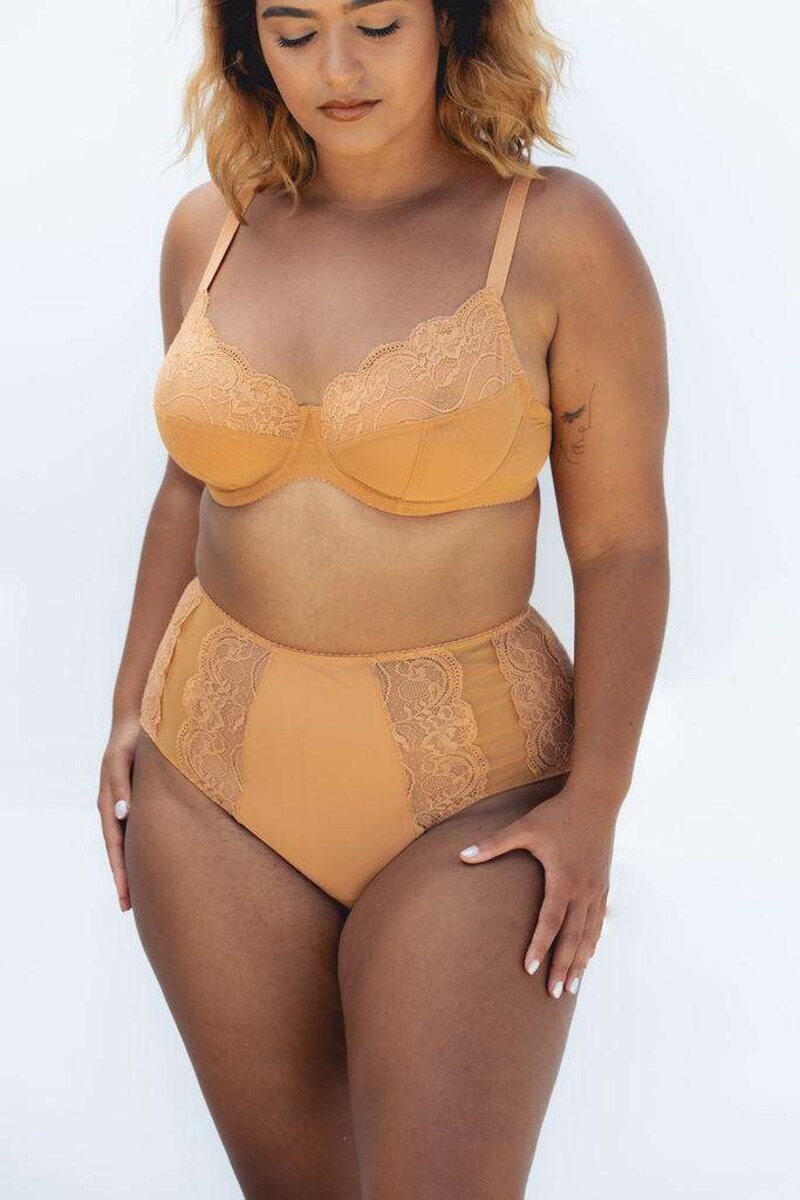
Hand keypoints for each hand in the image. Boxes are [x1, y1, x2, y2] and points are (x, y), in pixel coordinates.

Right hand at [97, 713, 140, 911]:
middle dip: (124, 879)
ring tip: (142, 893)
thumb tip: (121, 814)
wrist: (138, 721)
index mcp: (110, 803)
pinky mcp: (139, 800)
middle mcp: (116, 809)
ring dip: (133, 867)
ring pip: (129, 844)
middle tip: (130, 907)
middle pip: (119, 851)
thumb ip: (122, 785)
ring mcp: (126, 806)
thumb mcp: (123, 760)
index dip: (120, 872)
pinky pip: (138, 830)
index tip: (125, 897)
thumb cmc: (130, 740)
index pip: (114, 846)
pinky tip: (153, 860)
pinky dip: (142, 848)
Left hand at [458, 786, 615, 997]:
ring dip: (581, 962)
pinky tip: (588, 957)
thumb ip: (494, 844)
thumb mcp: (524, 827)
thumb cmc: (557, 813)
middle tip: (556, 994)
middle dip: (564, 967)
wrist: (596, 799)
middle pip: (573, 937)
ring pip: (589, 934)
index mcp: (564, 879)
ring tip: (573, 987)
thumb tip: (461, 855)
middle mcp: (584, 889)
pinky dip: (593, 942)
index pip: (550, 922)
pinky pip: (599, 921)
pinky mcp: (603, 884)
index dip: (540, 947)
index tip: (530, 970)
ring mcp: (597, 889)